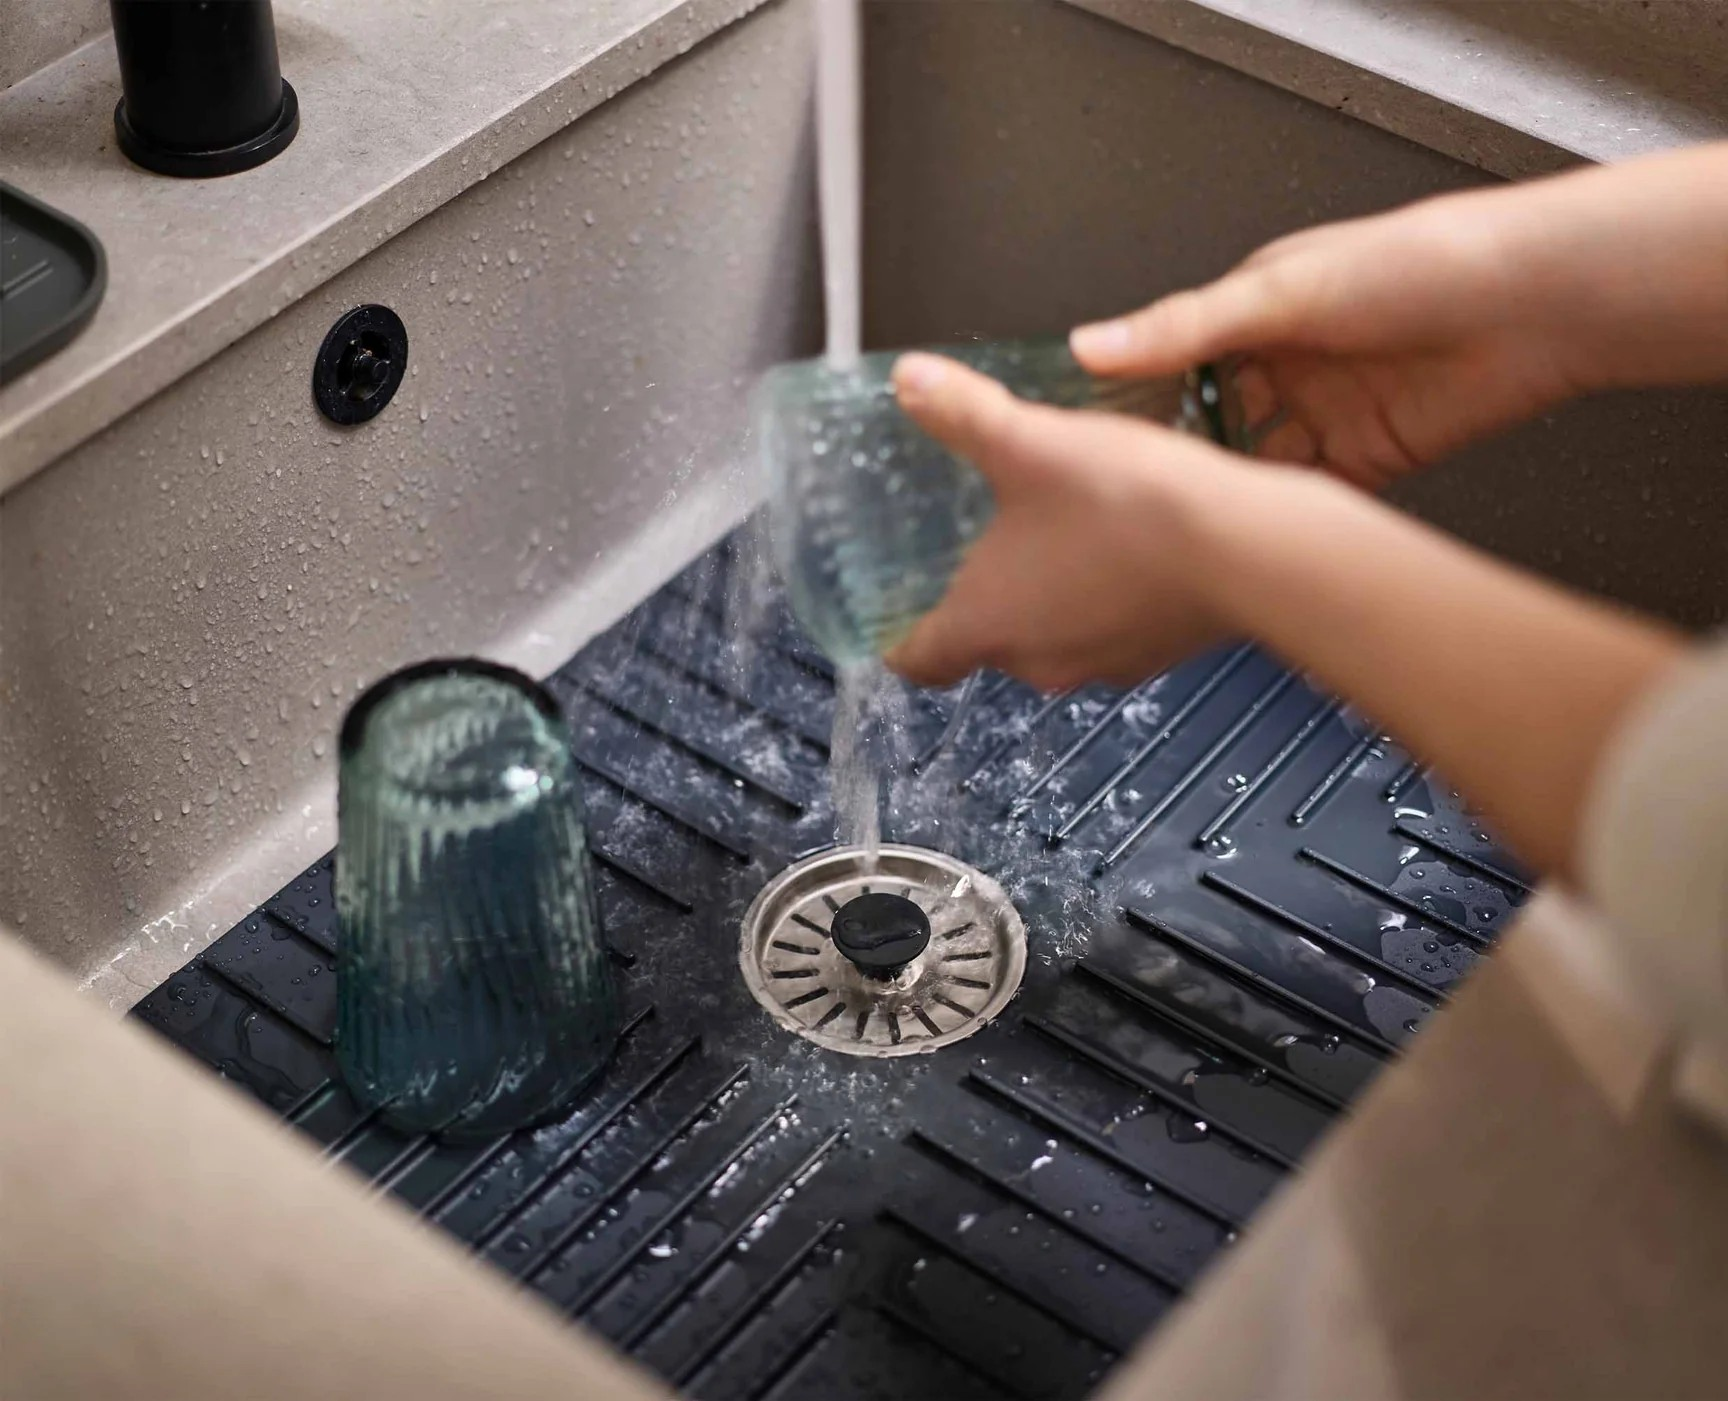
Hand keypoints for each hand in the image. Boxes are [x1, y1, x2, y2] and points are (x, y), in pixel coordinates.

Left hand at [885, 351, 1682, 881]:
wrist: (1249, 544)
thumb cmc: (1131, 504)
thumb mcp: (1030, 442)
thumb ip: (963, 413)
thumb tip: (910, 382)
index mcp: (986, 625)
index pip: (918, 660)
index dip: (898, 639)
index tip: (892, 615)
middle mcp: (1038, 661)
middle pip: (984, 644)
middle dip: (976, 599)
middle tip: (975, 544)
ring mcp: (1103, 663)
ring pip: (1050, 638)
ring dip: (1044, 596)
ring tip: (1050, 534)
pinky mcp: (1158, 653)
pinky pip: (1110, 630)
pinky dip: (1102, 597)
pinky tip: (1119, 544)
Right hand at [1072, 193, 1575, 489]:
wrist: (1530, 305)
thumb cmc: (1421, 264)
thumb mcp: (1280, 291)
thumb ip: (1184, 327)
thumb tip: (1094, 344)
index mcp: (1256, 311)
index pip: (1173, 361)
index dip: (1131, 400)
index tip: (1086, 437)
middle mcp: (1287, 364)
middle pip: (1209, 422)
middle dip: (1174, 455)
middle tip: (1128, 491)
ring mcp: (1325, 414)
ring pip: (1254, 466)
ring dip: (1227, 491)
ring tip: (1185, 518)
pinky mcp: (1366, 459)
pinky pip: (1308, 495)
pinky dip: (1282, 515)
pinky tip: (1253, 530)